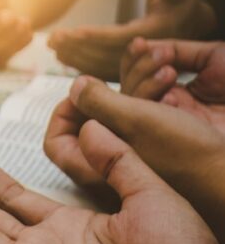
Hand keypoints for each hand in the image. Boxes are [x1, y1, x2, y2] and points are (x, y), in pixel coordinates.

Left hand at [44, 76, 224, 243]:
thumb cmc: (189, 158)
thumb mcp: (137, 122)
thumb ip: (99, 104)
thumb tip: (76, 89)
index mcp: (91, 171)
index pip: (55, 142)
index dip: (63, 112)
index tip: (85, 91)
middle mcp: (108, 173)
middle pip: (86, 125)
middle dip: (108, 90)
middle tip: (128, 76)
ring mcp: (135, 166)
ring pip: (120, 119)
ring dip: (138, 87)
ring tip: (166, 70)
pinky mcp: (160, 159)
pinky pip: (145, 125)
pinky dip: (156, 99)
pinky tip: (176, 81)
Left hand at [48, 0, 216, 80]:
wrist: (185, 30)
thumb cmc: (179, 6)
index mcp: (154, 38)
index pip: (119, 39)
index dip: (95, 36)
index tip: (72, 32)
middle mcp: (142, 58)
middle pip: (103, 55)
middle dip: (76, 47)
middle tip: (52, 38)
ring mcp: (132, 70)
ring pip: (98, 66)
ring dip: (72, 56)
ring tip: (52, 44)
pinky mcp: (124, 74)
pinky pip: (98, 71)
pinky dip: (78, 64)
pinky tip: (61, 56)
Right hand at [121, 38, 224, 131]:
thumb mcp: (212, 56)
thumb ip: (178, 50)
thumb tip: (146, 45)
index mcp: (175, 89)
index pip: (137, 75)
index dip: (134, 58)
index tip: (139, 43)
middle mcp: (166, 108)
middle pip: (127, 90)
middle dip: (139, 68)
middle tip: (164, 56)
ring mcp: (166, 125)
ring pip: (131, 107)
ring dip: (145, 84)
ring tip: (171, 73)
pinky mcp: (171, 141)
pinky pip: (145, 125)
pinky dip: (154, 106)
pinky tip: (173, 98)